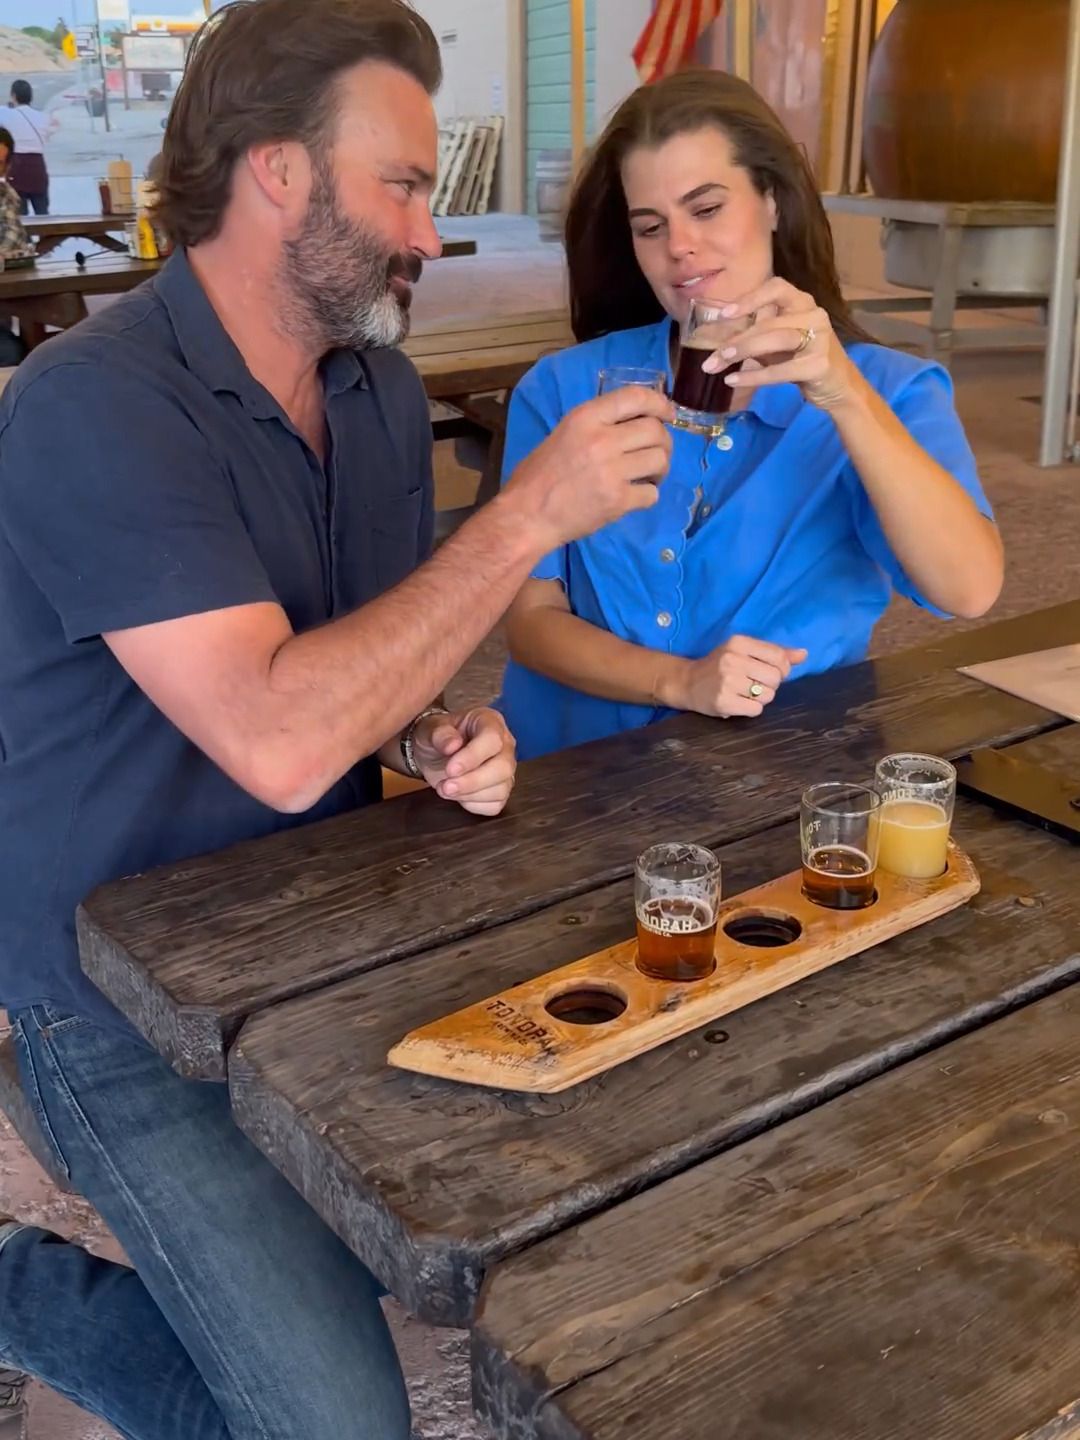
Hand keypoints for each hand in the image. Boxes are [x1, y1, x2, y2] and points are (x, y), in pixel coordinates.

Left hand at [412, 707, 516, 816]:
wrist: (435, 753)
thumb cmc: (438, 737)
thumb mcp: (431, 729)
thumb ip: (440, 734)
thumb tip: (452, 746)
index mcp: (490, 722)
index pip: (492, 740)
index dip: (472, 757)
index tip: (450, 769)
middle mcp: (505, 745)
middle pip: (502, 768)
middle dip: (472, 781)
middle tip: (445, 786)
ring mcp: (505, 769)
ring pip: (501, 789)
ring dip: (469, 795)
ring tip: (445, 788)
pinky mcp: (500, 789)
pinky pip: (495, 804)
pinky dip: (474, 804)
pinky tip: (459, 795)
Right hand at [503, 386, 674, 549]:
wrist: (527, 516)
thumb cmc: (537, 476)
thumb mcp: (563, 434)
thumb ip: (596, 425)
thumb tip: (631, 423)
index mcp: (585, 418)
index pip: (635, 397)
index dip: (660, 403)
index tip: (668, 413)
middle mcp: (602, 440)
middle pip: (655, 430)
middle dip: (663, 441)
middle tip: (657, 453)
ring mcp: (612, 471)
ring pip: (660, 460)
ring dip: (661, 468)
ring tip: (649, 475)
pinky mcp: (618, 501)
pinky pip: (652, 493)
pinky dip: (649, 495)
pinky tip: (636, 496)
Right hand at [670, 635, 807, 718]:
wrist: (687, 682)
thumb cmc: (720, 665)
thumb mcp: (744, 651)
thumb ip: (775, 652)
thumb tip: (804, 654)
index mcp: (739, 643)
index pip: (779, 657)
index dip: (783, 669)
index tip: (771, 673)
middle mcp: (733, 660)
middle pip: (775, 678)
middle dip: (770, 685)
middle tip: (755, 684)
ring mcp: (727, 681)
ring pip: (768, 696)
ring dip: (761, 698)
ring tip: (745, 693)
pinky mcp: (723, 701)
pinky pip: (756, 710)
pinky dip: (751, 709)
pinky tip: (739, 702)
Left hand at [701, 278, 858, 410]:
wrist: (839, 388)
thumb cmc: (804, 361)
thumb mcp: (778, 345)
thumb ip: (755, 338)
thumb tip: (718, 344)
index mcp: (802, 303)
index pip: (776, 288)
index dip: (750, 298)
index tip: (725, 314)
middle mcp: (814, 314)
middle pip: (769, 322)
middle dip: (737, 340)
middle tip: (713, 357)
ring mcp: (820, 338)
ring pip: (777, 339)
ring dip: (744, 351)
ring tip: (720, 364)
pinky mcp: (820, 364)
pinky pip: (782, 370)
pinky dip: (755, 376)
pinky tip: (734, 381)